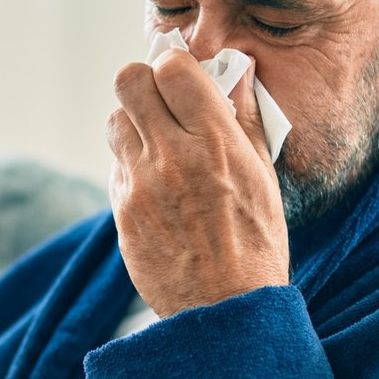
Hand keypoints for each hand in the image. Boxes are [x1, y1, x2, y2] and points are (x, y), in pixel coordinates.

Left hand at [107, 47, 288, 317]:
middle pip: (129, 81)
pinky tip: (157, 187)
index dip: (175, 68)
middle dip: (145, 85)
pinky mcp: (122, 212)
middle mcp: (173, 157)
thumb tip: (234, 73)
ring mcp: (141, 185)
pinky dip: (132, 166)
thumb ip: (245, 119)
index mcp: (216, 142)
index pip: (172, 67)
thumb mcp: (264, 177)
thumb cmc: (256, 244)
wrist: (225, 311)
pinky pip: (116, 166)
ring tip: (158, 146)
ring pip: (114, 121)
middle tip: (163, 104)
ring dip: (134, 124)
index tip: (184, 81)